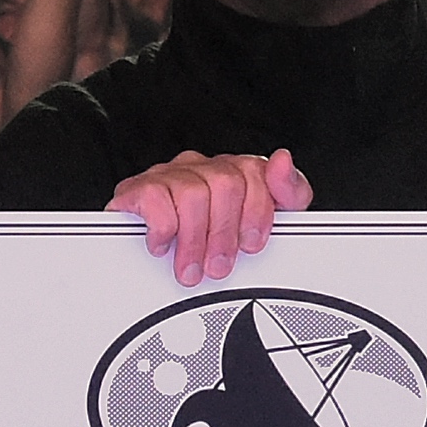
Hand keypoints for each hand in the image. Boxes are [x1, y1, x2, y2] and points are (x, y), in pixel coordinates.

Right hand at [111, 144, 308, 286]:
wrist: (143, 246)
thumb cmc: (207, 238)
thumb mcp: (263, 221)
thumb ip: (288, 192)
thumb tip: (283, 160)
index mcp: (232, 172)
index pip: (255, 172)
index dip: (256, 212)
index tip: (251, 243)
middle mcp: (201, 169)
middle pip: (225, 182)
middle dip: (224, 232)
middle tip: (219, 265)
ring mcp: (169, 176)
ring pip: (193, 193)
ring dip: (194, 240)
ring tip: (192, 267)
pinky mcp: (137, 188)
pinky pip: (155, 198)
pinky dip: (163, 229)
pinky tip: (164, 244)